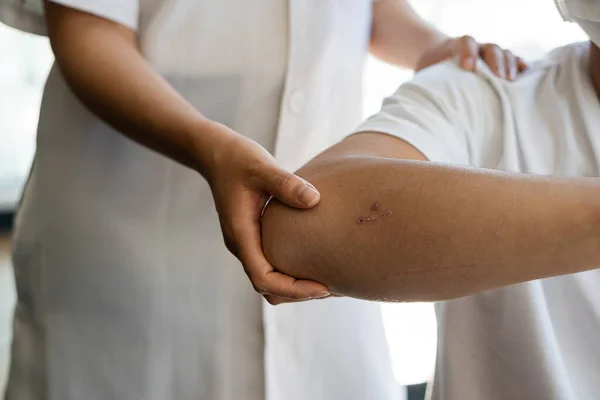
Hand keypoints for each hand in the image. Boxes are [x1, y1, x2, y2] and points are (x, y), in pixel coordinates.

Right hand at [204, 122, 330, 304]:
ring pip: (268, 279)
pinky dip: (291, 271)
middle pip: (267, 287)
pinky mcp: (253, 236)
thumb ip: (286, 183)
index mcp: (240, 233)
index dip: (293, 289)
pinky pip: (271, 264)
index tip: (322, 287)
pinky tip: (314, 260)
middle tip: (334, 288)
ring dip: (295, 285)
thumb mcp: (262, 166)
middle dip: (298, 293)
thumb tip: (315, 199)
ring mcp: (246, 242)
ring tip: (328, 280)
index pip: (264, 277)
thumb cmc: (237, 158)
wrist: (215, 153)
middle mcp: (241, 244)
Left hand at [416, 35, 527, 80]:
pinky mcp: (497, 62)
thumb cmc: (431, 70)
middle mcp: (476, 47)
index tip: (468, 67)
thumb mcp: (426, 74)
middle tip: (498, 78)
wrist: (436, 57)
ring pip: (503, 53)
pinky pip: (512, 60)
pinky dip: (520, 65)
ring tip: (510, 81)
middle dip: (495, 62)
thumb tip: (418, 100)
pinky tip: (526, 73)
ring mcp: (489, 53)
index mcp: (456, 45)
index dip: (469, 52)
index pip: (466, 42)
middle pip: (489, 48)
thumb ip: (426, 82)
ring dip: (509, 65)